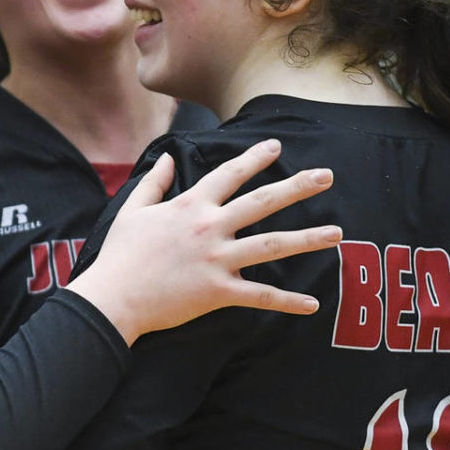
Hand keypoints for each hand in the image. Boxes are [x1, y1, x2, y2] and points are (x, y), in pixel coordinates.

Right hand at [67, 141, 340, 342]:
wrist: (112, 298)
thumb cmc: (120, 255)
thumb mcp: (132, 210)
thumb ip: (153, 182)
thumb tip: (168, 157)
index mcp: (190, 206)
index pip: (229, 175)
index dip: (254, 159)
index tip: (277, 145)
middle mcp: (210, 228)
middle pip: (262, 203)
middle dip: (297, 187)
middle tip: (327, 176)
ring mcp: (217, 260)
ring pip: (271, 246)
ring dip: (307, 239)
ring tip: (337, 233)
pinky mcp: (218, 291)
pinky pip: (260, 296)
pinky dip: (287, 302)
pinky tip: (313, 304)